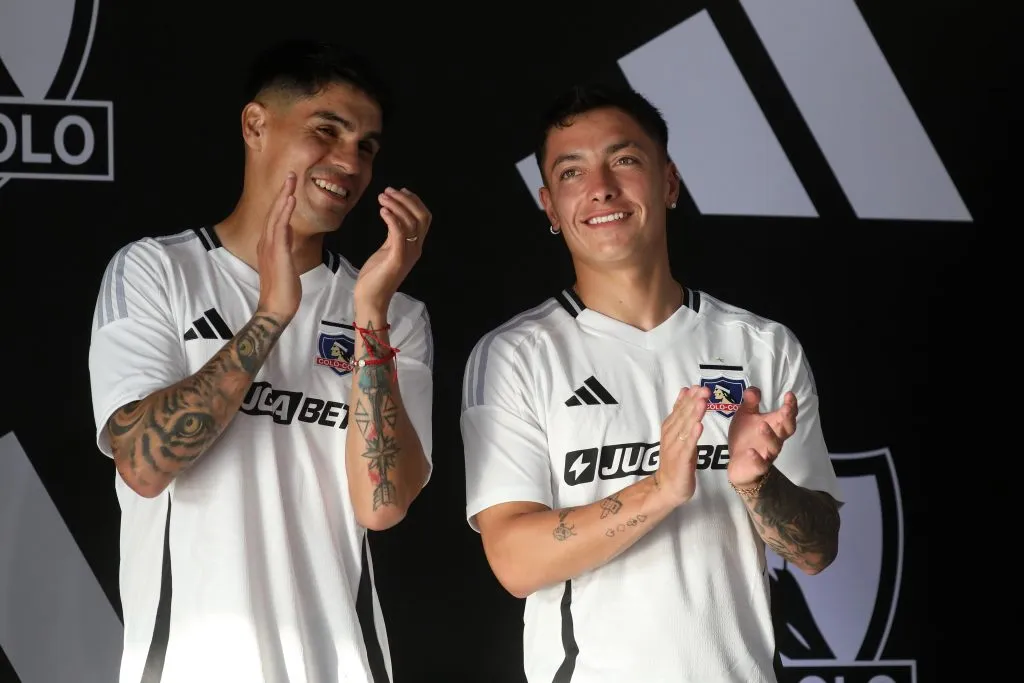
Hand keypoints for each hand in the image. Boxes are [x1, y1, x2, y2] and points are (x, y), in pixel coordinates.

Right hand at [256, 172, 300, 322]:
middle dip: (283, 192)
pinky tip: (290, 199)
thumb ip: (284, 250)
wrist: (276, 309)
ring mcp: (270, 247)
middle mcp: (266, 243)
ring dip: (284, 196)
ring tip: (291, 180)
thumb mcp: (285, 265)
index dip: (282, 201)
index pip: (275, 218)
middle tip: (291, 175)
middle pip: (274, 212)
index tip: (289, 187)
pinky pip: (281, 227)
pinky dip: (285, 212)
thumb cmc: (283, 292)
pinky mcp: (278, 253)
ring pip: (276, 215)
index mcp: (268, 246)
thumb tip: (287, 237)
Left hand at [353, 187, 430, 311]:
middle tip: (388, 191)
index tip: (400, 191)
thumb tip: (392, 215)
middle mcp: (415, 249)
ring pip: (411, 222)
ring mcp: (408, 255)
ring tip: (382, 197)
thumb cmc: (376, 276)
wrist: (371, 299)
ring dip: (396, 205)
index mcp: (415, 246)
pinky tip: (382, 211)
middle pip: (421, 217)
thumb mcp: (387, 250)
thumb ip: (393, 234)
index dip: (415, 201)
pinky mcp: (397, 259)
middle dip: (406, 200)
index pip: (424, 218)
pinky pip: (399, 234)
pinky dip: (392, 219)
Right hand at [655, 385, 709, 506]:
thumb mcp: (677, 434)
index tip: (698, 386)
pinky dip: (693, 435)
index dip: (689, 397)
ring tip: (702, 402)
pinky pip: (688, 446)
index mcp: (670, 427)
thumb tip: (685, 391)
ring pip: (685, 427)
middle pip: (683, 415)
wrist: (667, 486)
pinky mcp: (681, 460)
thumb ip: (680, 414)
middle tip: (704, 389)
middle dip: (694, 401)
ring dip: (693, 414)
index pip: (680, 408)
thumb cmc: (675, 459)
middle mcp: (671, 434)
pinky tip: (699, 426)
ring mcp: (675, 447)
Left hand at [727, 387, 797, 486]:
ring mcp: (767, 453)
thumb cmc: (746, 437)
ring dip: (770, 435)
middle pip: (787, 429)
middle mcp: (775, 439)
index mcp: (774, 425)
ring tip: (762, 425)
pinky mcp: (758, 466)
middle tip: (786, 409)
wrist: (739, 464)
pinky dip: (757, 458)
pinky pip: (761, 464)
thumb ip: (750, 403)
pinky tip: (751, 452)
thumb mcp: (745, 416)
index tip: (789, 394)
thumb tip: (754, 389)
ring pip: (775, 445)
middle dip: (788, 419)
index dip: (791, 405)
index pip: (787, 415)